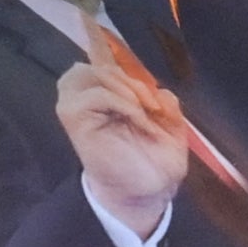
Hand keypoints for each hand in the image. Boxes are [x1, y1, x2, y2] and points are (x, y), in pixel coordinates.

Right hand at [55, 60, 189, 236]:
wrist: (149, 194)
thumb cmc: (156, 161)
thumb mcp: (173, 127)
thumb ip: (167, 104)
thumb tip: (160, 91)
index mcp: (111, 96)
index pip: (98, 59)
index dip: (106, 52)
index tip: (127, 64)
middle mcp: (89, 99)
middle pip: (96, 65)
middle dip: (129, 79)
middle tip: (151, 104)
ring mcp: (78, 108)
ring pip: (87, 73)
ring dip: (121, 86)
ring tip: (141, 109)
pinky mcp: (75, 121)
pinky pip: (94, 95)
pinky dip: (120, 102)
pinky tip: (138, 120)